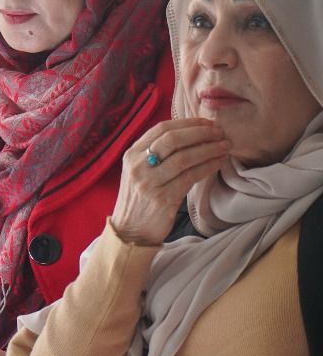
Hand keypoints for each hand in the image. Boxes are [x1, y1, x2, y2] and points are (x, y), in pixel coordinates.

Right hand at [110, 118, 229, 245]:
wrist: (131, 232)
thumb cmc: (140, 200)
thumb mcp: (139, 171)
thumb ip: (155, 154)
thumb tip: (191, 134)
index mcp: (132, 154)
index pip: (162, 129)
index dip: (188, 123)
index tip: (207, 123)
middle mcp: (139, 166)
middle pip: (173, 139)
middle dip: (201, 133)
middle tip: (219, 132)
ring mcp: (150, 182)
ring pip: (184, 157)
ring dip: (209, 149)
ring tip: (224, 146)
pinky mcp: (163, 198)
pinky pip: (190, 177)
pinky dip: (207, 167)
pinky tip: (218, 163)